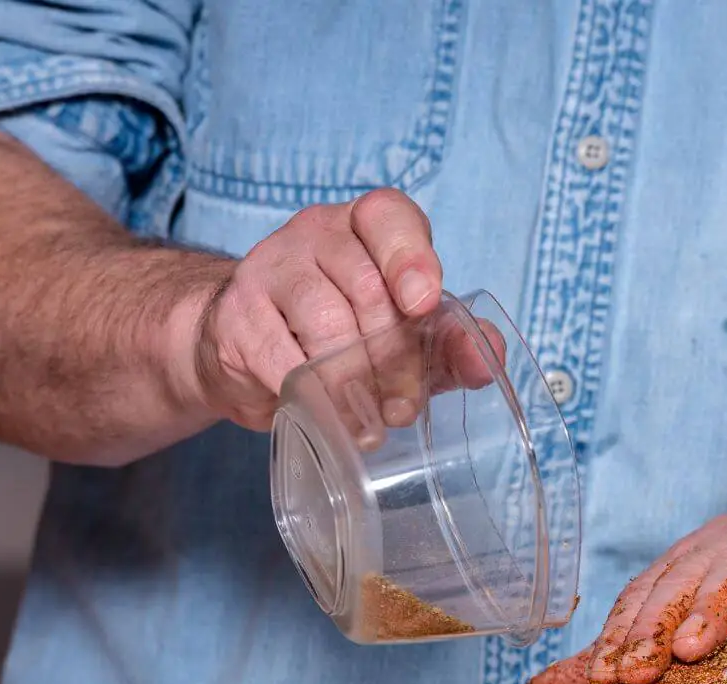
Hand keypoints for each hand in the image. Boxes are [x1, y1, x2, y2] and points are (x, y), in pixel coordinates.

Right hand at [185, 189, 444, 429]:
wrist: (245, 348)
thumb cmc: (341, 334)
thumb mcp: (405, 335)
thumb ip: (449, 343)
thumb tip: (489, 359)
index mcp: (365, 225)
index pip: (389, 218)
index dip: (411, 259)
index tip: (424, 304)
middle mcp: (316, 233)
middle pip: (368, 288)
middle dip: (395, 357)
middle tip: (404, 407)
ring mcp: (270, 268)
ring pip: (326, 322)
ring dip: (356, 381)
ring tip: (371, 421)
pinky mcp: (236, 315)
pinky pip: (282, 358)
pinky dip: (312, 395)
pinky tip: (327, 417)